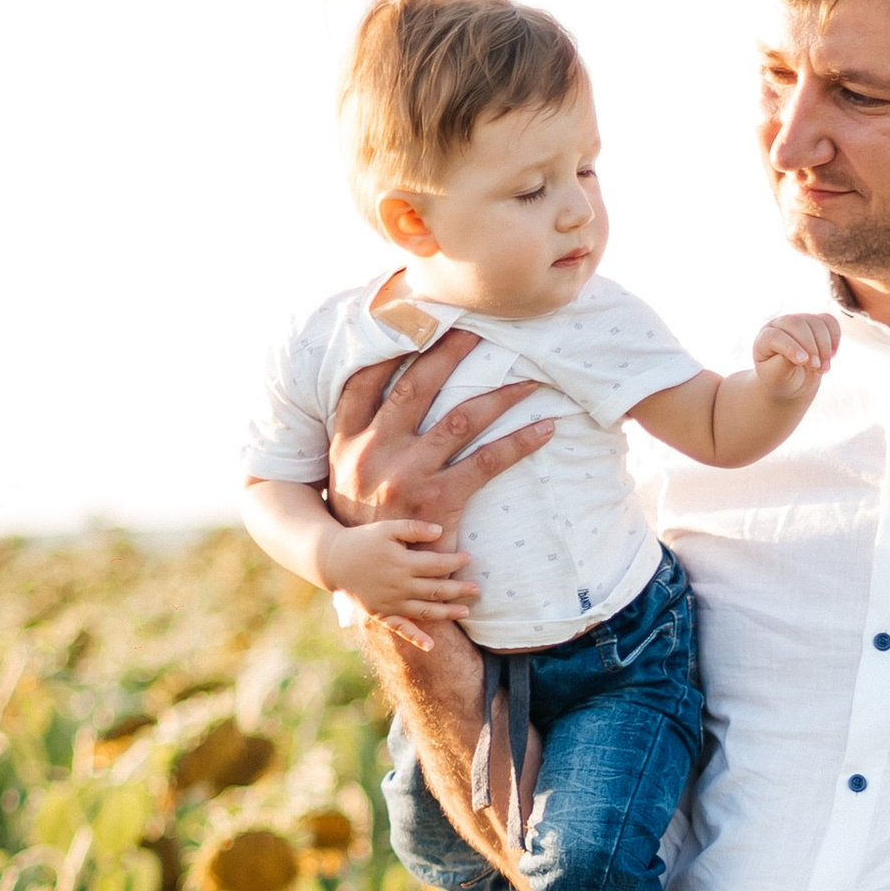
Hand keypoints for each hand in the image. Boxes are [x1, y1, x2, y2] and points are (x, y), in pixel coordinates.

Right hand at [319, 512, 478, 652]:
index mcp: (402, 563)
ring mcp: (391, 603)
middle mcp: (399, 586)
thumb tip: (440, 531)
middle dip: (459, 590)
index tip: (470, 558)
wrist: (333, 561)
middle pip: (436, 590)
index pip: (437, 565)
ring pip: (425, 611)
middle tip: (478, 590)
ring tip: (466, 612)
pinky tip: (431, 646)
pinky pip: (400, 629)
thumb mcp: (387, 528)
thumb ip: (413, 529)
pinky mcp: (381, 614)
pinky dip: (416, 638)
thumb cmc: (363, 541)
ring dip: (448, 613)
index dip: (455, 561)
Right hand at [329, 330, 548, 529]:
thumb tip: (387, 387)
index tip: (417, 317)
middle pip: (416, 385)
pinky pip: (487, 462)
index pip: (363, 381)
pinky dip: (519, 443)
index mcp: (347, 441)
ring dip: (498, 396)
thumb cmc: (364, 517)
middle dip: (449, 352)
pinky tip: (544, 430)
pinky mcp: (438, 500)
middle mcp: (373, 451)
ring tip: (529, 381)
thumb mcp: (345, 472)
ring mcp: (406, 475)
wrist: (370, 574)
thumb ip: (361, 433)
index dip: (390, 346)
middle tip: (480, 328)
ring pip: (460, 419)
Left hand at [751, 310, 841, 399]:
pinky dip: (834, 337)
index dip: (790, 347)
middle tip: (816, 368)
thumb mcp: (777, 378)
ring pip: (816, 322)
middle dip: (811, 346)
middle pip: (797, 324)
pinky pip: (829, 321)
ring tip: (824, 369)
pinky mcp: (816, 323)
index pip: (776, 336)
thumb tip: (801, 354)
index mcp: (764, 338)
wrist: (793, 381)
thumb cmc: (781, 380)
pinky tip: (832, 355)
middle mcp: (780, 324)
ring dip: (824, 346)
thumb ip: (783, 365)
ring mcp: (799, 321)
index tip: (803, 362)